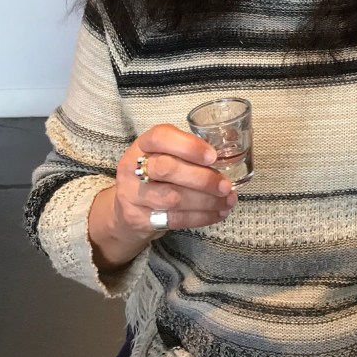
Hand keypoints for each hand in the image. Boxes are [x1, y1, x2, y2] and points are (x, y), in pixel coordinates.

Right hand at [89, 124, 237, 270]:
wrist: (126, 209)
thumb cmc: (156, 175)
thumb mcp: (166, 155)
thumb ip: (191, 150)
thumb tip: (231, 143)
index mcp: (144, 144)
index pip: (161, 137)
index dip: (188, 146)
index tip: (212, 156)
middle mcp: (133, 167)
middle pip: (166, 169)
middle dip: (201, 178)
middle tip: (225, 185)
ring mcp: (133, 195)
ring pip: (172, 198)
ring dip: (205, 201)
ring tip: (227, 200)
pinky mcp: (138, 218)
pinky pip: (174, 219)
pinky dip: (201, 217)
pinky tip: (218, 213)